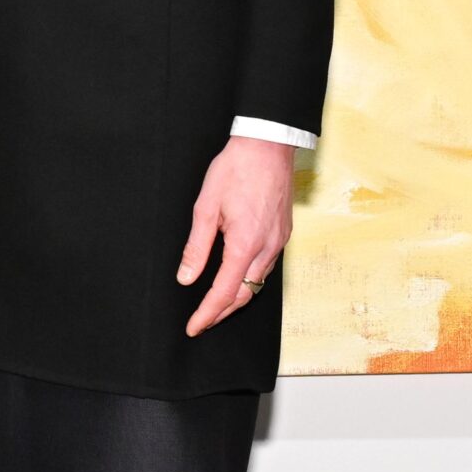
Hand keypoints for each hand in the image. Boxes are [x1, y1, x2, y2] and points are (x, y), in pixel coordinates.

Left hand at [176, 136, 293, 336]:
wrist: (268, 144)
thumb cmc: (236, 169)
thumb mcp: (206, 207)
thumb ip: (197, 247)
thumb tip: (187, 276)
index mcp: (245, 244)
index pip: (224, 293)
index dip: (207, 314)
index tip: (194, 326)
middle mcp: (267, 248)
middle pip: (244, 294)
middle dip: (221, 312)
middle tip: (201, 321)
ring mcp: (279, 241)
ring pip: (257, 283)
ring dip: (236, 298)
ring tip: (215, 305)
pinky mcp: (284, 234)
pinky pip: (266, 267)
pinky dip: (249, 279)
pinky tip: (237, 277)